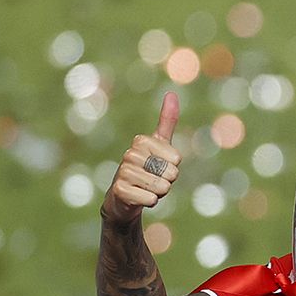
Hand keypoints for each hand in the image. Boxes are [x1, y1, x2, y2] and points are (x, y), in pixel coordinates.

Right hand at [102, 92, 181, 223]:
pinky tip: (140, 198)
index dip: (173, 167)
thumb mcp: (159, 144)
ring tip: (146, 188)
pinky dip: (150, 202)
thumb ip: (167, 121)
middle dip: (167, 181)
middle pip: (171, 173)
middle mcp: (130, 154)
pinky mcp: (119, 191)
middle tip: (153, 179)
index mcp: (141, 141)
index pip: (176, 158)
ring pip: (162, 187)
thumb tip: (172, 93)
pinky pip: (151, 199)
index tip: (160, 166)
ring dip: (159, 192)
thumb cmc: (147, 168)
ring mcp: (123, 172)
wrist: (124, 198)